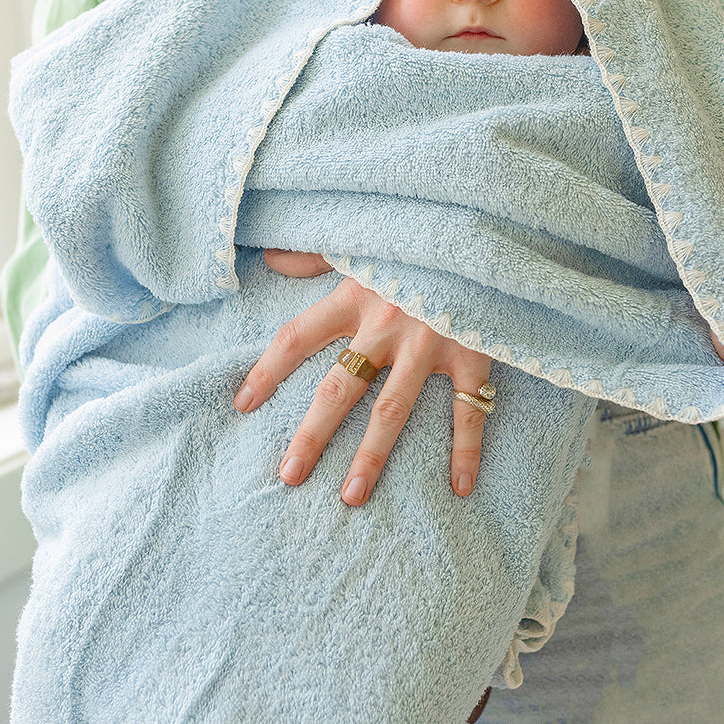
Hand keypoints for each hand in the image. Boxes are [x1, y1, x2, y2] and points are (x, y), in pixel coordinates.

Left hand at [235, 252, 492, 504]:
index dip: (266, 371)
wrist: (482, 226)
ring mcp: (430, 342)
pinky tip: (460, 487)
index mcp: (354, 295)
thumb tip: (272, 257)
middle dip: (313, 434)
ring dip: (372, 455)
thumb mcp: (362, 237)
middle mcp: (386, 325)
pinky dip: (466, 450)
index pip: (297, 338)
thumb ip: (316, 253)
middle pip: (339, 388)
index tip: (241, 405)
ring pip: (393, 409)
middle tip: (289, 476)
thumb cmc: (418, 235)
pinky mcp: (472, 352)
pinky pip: (469, 410)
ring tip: (352, 496)